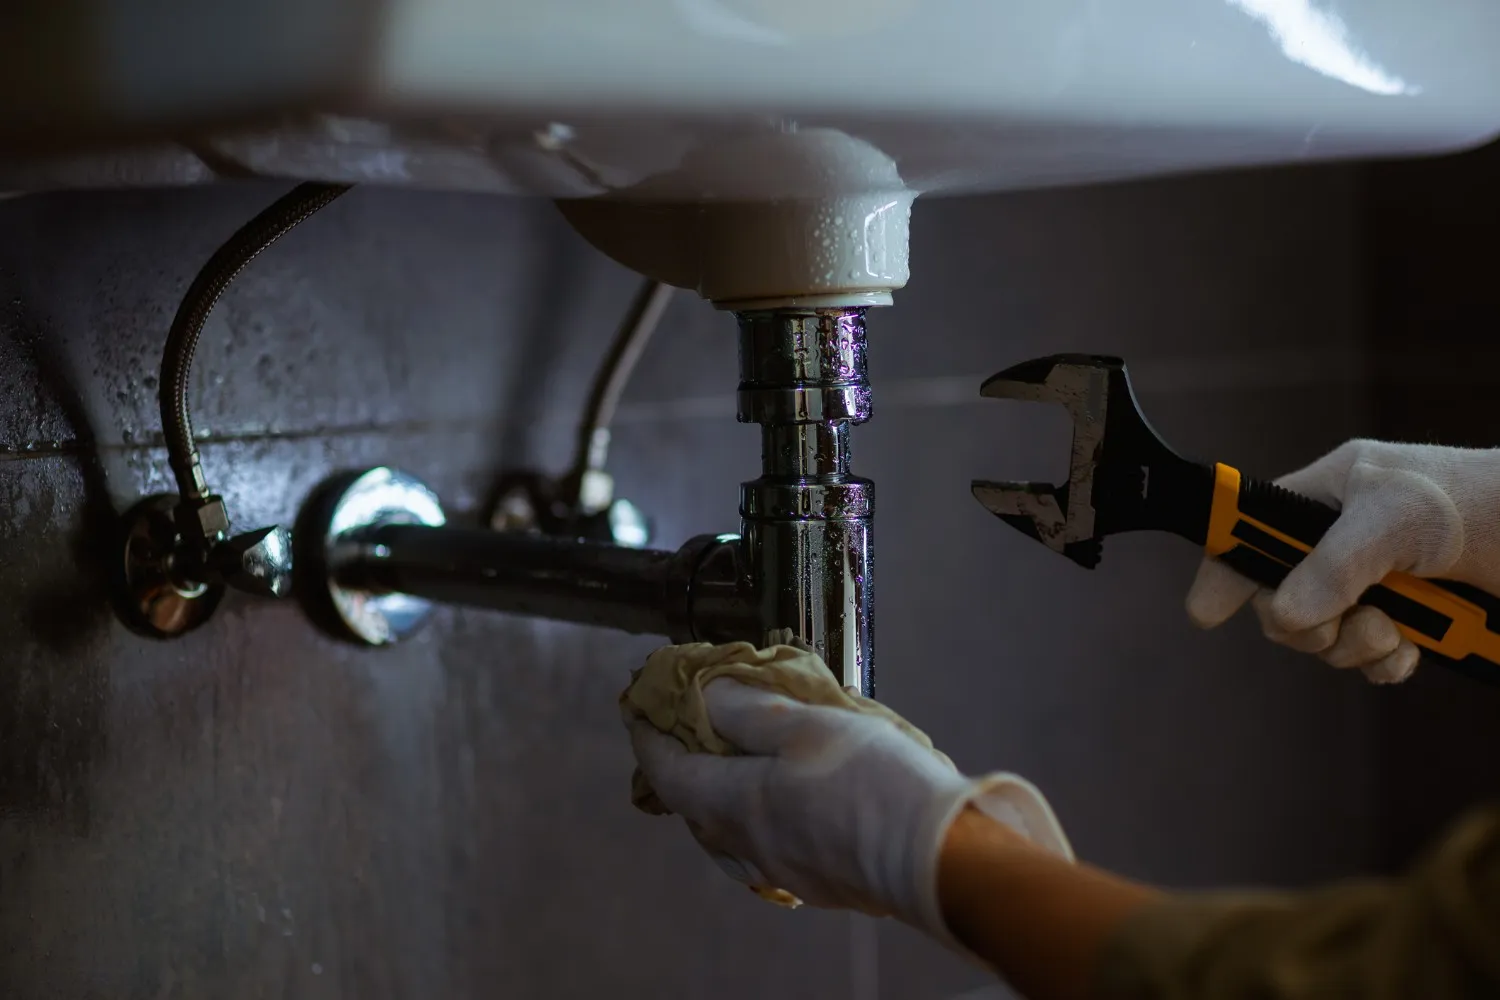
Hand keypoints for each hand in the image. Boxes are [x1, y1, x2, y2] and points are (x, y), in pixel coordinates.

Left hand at [627, 679, 1069, 943]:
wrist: (940, 858)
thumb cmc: (873, 785)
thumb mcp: (806, 724)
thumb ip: (747, 710)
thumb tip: (703, 696)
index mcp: (734, 803)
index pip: (667, 768)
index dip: (647, 731)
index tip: (637, 702)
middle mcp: (748, 845)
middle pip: (692, 804)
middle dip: (680, 764)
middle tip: (682, 727)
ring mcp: (784, 869)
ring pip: (727, 833)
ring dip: (717, 796)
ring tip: (727, 765)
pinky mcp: (821, 881)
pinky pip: (766, 848)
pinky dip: (756, 819)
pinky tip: (779, 806)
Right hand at [1187, 440, 1499, 682]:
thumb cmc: (1481, 500)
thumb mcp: (1397, 519)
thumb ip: (1334, 565)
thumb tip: (1284, 614)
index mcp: (1328, 496)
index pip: (1251, 528)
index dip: (1224, 567)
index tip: (1206, 611)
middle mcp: (1342, 541)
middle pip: (1279, 599)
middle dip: (1309, 623)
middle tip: (1347, 620)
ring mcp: (1374, 584)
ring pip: (1323, 636)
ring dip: (1355, 646)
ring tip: (1396, 632)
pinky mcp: (1410, 621)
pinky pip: (1368, 661)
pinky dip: (1386, 665)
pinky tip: (1414, 650)